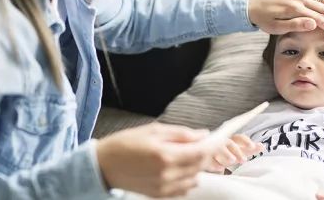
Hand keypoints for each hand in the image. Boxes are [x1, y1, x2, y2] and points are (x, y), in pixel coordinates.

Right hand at [96, 123, 212, 197]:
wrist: (104, 166)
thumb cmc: (126, 144)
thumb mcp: (154, 130)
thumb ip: (181, 134)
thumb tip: (203, 135)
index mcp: (165, 155)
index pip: (200, 152)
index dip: (214, 145)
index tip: (220, 139)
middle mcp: (167, 174)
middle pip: (200, 166)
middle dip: (207, 154)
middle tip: (205, 144)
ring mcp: (164, 188)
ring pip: (195, 178)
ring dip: (197, 167)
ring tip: (188, 155)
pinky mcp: (160, 195)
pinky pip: (185, 189)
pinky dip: (188, 179)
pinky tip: (180, 168)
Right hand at [206, 134, 263, 172]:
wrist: (209, 156)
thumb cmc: (227, 153)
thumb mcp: (239, 151)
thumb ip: (249, 149)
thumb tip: (263, 146)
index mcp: (231, 140)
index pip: (239, 138)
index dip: (246, 141)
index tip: (253, 146)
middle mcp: (222, 143)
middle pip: (230, 143)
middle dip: (237, 151)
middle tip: (244, 160)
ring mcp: (213, 149)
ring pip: (219, 149)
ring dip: (226, 154)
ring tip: (233, 161)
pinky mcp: (206, 157)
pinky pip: (209, 159)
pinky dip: (214, 163)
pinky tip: (219, 167)